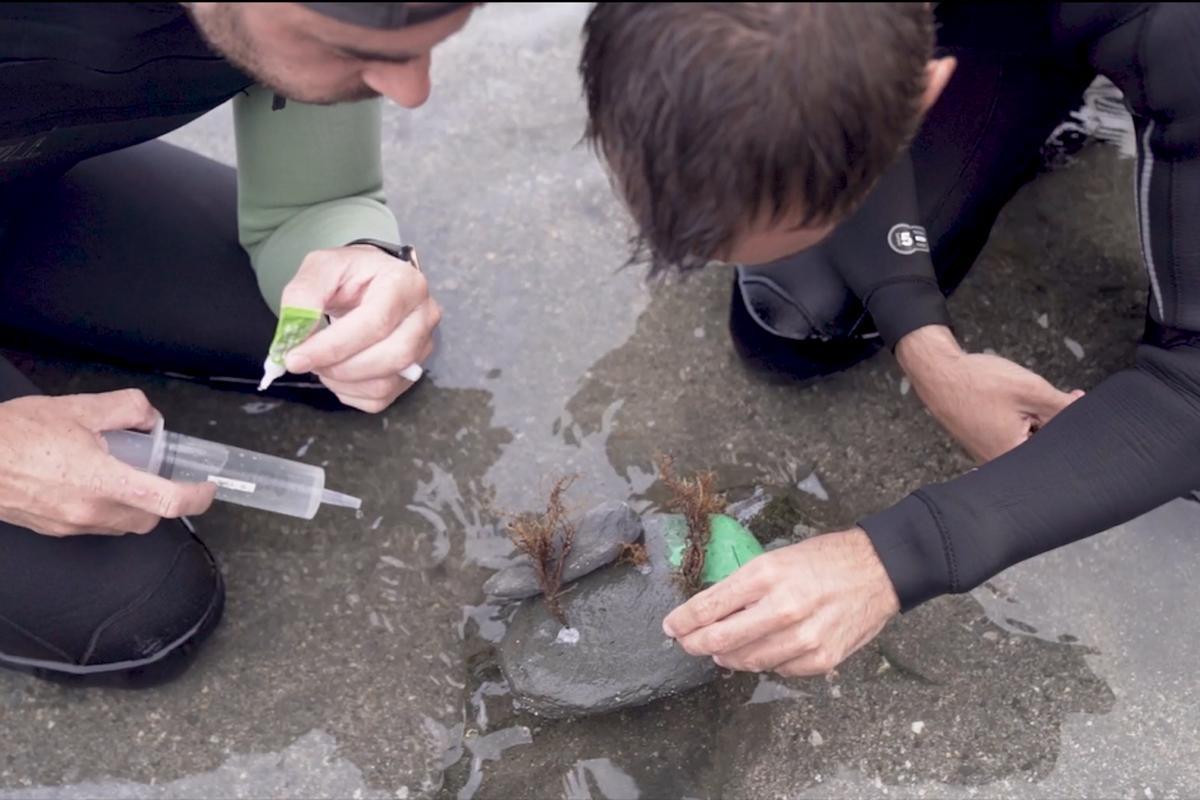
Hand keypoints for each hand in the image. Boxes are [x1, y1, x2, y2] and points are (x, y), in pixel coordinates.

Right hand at [0, 390, 216, 535]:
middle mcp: (91, 511)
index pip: (167, 502)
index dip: (196, 497)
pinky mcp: (54, 529)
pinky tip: (94, 483)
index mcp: (103, 482)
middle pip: (149, 519)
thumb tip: (149, 418)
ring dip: (135, 506)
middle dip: (165, 501)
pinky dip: (108, 508)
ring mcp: (71, 525)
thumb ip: (125, 409)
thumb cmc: (15, 434)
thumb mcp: (78, 408)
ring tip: (125, 474)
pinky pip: (96, 525)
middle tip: (162, 475)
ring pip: (122, 525)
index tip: (207, 488)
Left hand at [280, 245, 440, 412]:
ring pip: (385, 384)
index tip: (295, 359)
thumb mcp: (322, 267)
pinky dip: (350, 393)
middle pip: (390, 357)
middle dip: (339, 367)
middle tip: (305, 361)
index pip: (376, 323)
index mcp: (405, 284)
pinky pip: (381, 398)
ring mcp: (423, 347)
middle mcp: (424, 316)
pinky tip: (337, 373)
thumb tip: (296, 334)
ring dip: (342, 382)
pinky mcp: (413, 372)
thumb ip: (304, 295)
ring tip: (321, 364)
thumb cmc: (349, 274)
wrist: (370, 283)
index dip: (333, 346)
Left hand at [664, 529, 898, 676]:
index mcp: (765, 575)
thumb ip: (745, 586)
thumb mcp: (776, 559)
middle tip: (686, 643)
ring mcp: (802, 637)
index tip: (670, 626)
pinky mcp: (821, 658)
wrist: (879, 570)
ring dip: (727, 657)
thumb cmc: (825, 559)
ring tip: (720, 651)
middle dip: (694, 644)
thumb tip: (711, 611)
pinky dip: (764, 663)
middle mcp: (781, 608)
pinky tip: (761, 652)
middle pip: (720, 641)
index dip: (682, 621)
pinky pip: (778, 670)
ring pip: (746, 661)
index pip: (708, 607)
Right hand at [896, 325, 1083, 462]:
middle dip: (1054, 422)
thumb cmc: (978, 383)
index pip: (1058, 449)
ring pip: (1027, 439)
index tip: (1074, 404)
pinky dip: (1019, 420)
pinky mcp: (982, 443)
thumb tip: (1086, 414)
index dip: (1071, 426)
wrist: (938, 373)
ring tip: (1026, 397)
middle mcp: (999, 462)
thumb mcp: (1031, 390)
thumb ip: (1063, 407)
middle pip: (1043, 447)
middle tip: (1053, 396)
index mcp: (1013, 456)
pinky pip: (1011, 436)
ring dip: (1036, 419)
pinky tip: (1014, 402)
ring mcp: (988, 453)